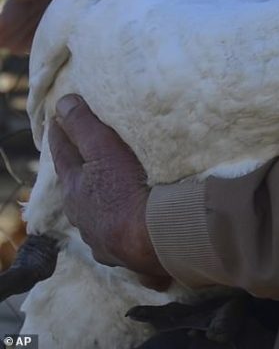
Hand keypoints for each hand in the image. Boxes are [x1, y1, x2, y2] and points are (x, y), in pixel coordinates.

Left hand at [49, 93, 170, 285]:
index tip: (56, 118)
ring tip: (102, 187)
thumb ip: (83, 125)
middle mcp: (79, 212)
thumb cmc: (125, 188)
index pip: (62, 154)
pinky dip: (111, 220)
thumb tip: (62, 103)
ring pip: (89, 210)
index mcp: (74, 186)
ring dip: (93, 197)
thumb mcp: (103, 148)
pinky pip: (108, 231)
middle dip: (75, 168)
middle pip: (73, 185)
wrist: (148, 237)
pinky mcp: (114, 250)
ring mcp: (95, 234)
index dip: (60, 134)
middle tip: (79, 153)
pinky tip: (119, 220)